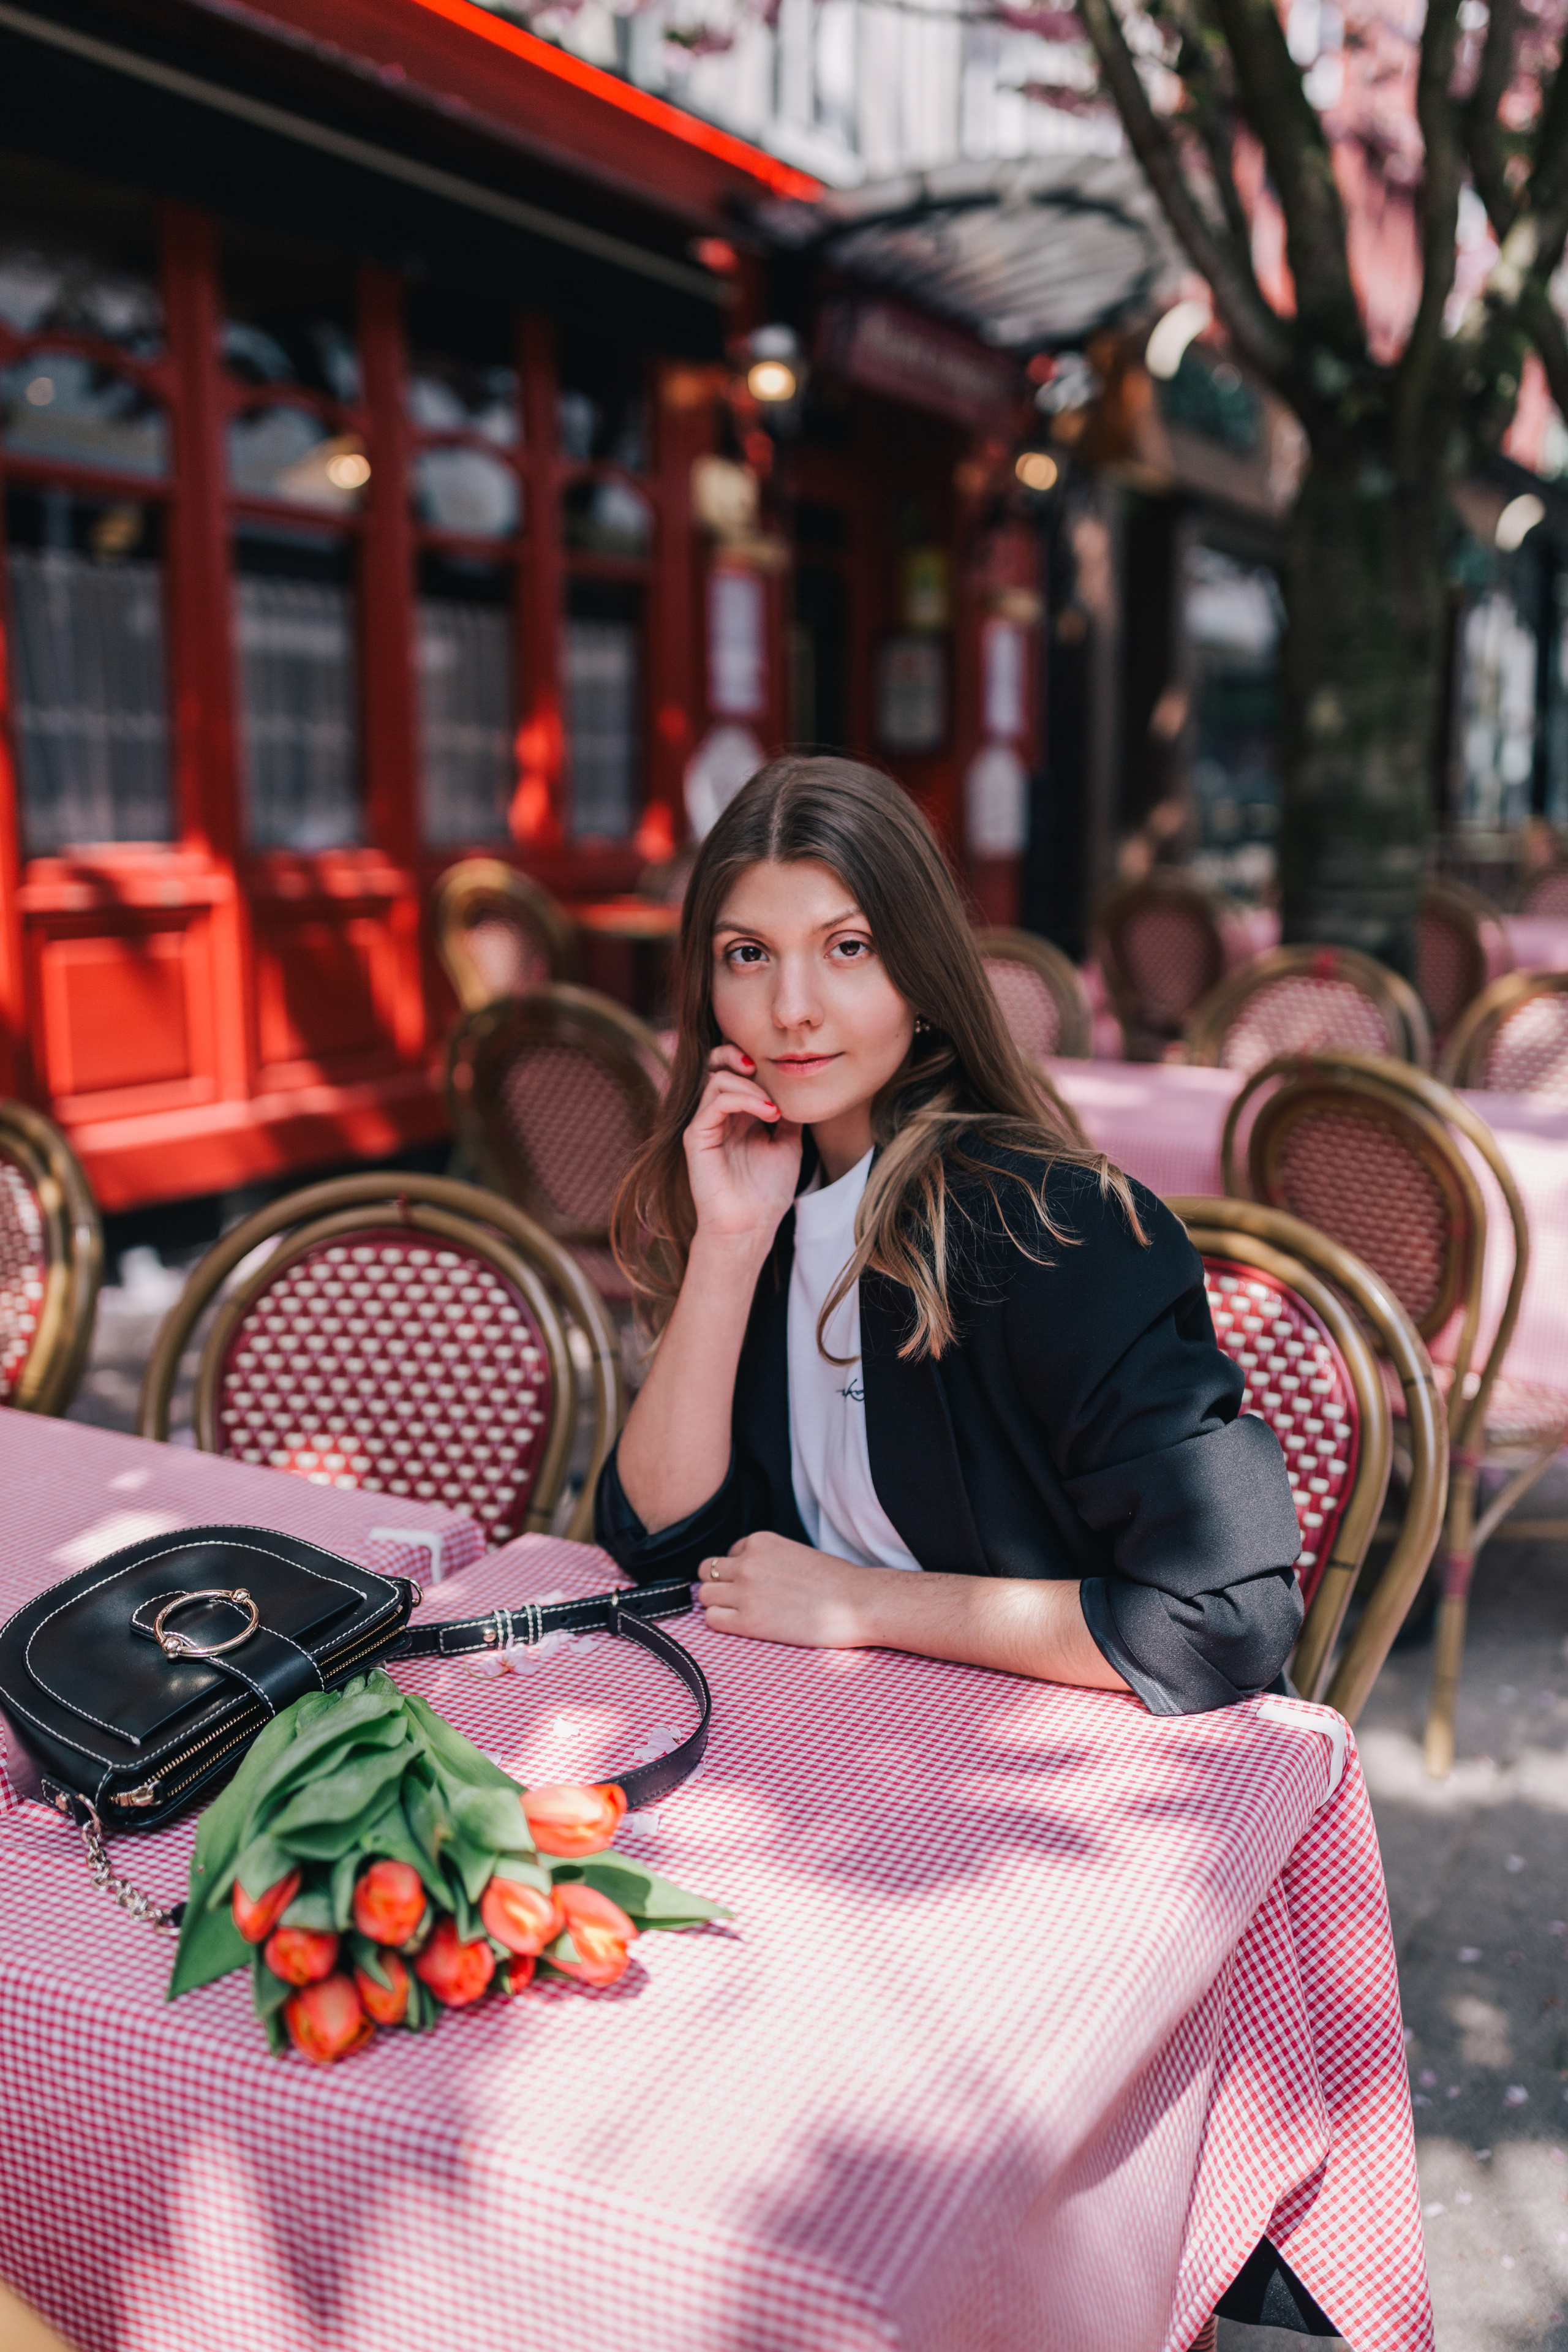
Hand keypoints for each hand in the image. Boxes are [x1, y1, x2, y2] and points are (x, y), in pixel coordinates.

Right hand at [683, 1044, 802, 1249]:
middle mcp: (717, 1115)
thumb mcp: (787, 1144)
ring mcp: (705, 1124)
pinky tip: (769, 1113)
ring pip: (717, 1078)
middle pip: (715, 1063)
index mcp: (736, 1114)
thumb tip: (797, 1088)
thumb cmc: (767, 1192)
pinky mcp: (697, 1137)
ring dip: (752, 1085)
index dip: (753, 1060)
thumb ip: (787, 1115)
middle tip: (763, 1066)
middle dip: (737, 1054)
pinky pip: (716, 1101)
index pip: (733, 1069)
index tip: (783, 1070)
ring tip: (774, 1107)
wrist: (751, 1227)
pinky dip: (745, 1098)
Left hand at [695, 1532, 878, 1647]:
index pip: (729, 1553)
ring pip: (705, 1594)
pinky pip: (712, 1618)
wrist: (857, 1602)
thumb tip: (751, 1573)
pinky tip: (744, 1625)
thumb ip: (768, 1558)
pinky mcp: (749, 1621)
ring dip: (718, 1603)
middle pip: (708, 1571)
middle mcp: (748, 1562)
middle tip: (740, 1599)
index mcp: (761, 1541)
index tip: (757, 1583)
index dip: (739, 1570)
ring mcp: (745, 1591)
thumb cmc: (835, 1581)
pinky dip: (722, 1622)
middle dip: (719, 1584)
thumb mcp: (795, 1553)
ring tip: (742, 1613)